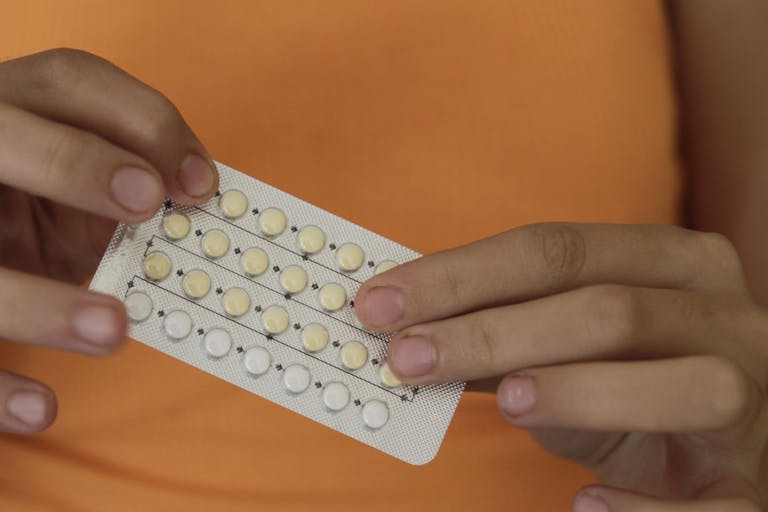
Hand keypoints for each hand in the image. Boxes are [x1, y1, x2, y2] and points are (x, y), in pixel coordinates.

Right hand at [0, 49, 216, 433]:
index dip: (141, 123)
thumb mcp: (91, 185)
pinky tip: (43, 409)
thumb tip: (211, 207)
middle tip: (147, 204)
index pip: (70, 80)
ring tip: (112, 329)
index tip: (201, 184)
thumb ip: (138, 182)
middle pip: (1, 135)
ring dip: (39, 300)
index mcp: (18, 106)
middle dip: (73, 164)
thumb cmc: (51, 206)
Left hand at [356, 223, 767, 510]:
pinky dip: (649, 509)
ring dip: (580, 391)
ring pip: (686, 383)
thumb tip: (400, 327)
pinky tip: (585, 507)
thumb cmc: (620, 375)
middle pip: (608, 309)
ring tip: (506, 403)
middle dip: (493, 332)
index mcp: (673, 260)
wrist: (703, 438)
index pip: (557, 249)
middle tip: (407, 357)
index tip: (382, 302)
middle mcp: (724, 314)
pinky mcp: (754, 477)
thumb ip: (496, 328)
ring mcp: (753, 393)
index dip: (461, 275)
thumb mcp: (561, 338)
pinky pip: (720, 502)